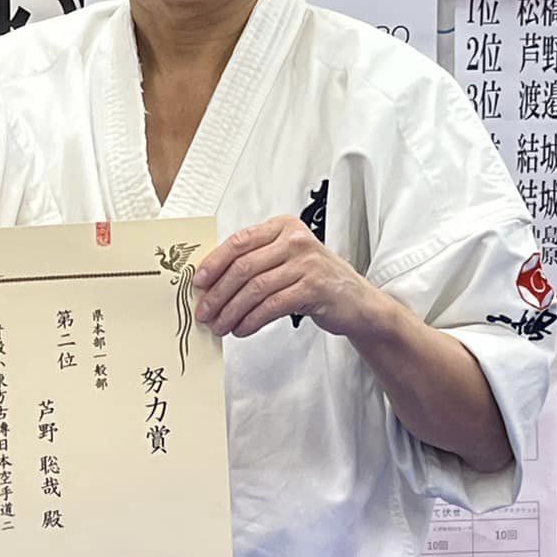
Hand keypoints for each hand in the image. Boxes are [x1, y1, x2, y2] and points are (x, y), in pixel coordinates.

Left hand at [192, 216, 384, 338]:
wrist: (357, 301)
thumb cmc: (316, 280)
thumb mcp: (286, 260)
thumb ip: (255, 261)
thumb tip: (211, 281)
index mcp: (283, 227)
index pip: (240, 242)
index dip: (215, 262)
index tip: (198, 282)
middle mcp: (296, 240)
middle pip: (244, 267)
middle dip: (218, 293)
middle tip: (205, 312)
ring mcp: (307, 263)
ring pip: (255, 289)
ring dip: (232, 311)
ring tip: (220, 326)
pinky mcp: (315, 288)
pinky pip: (272, 306)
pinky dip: (252, 320)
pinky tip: (242, 329)